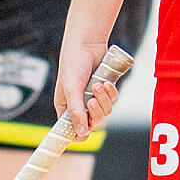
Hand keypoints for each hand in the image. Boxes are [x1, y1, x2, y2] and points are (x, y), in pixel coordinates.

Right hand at [55, 21, 116, 139]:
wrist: (87, 44)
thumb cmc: (73, 64)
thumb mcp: (72, 89)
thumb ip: (76, 111)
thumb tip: (81, 133)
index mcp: (66, 108)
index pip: (72, 130)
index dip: (78, 135)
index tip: (84, 134)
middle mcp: (79, 105)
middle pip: (93, 124)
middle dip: (95, 113)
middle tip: (91, 100)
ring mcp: (93, 98)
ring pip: (105, 112)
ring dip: (104, 100)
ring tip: (98, 85)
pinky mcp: (105, 90)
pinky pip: (112, 100)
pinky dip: (111, 93)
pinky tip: (106, 82)